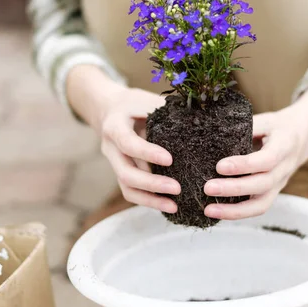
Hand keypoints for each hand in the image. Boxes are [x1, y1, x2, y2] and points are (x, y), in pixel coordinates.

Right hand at [66, 65, 179, 213]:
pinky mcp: (121, 173)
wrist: (109, 110)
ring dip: (150, 199)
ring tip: (174, 206)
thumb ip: (165, 112)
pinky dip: (149, 200)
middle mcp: (110, 148)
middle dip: (152, 184)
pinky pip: (131, 191)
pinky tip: (168, 205)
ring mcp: (114, 163)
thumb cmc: (133, 104)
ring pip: (127, 187)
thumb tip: (198, 121)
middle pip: (125, 173)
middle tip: (177, 188)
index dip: (147, 153)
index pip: (128, 143)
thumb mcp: (146, 100)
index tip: (170, 160)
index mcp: (114, 126)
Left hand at [203, 86, 307, 219]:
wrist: (301, 137)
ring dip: (234, 210)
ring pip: (260, 204)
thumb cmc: (277, 127)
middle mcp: (284, 168)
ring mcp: (279, 184)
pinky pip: (256, 208)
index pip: (267, 160)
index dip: (244, 165)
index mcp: (285, 145)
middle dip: (234, 189)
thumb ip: (244, 127)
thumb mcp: (265, 120)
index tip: (220, 166)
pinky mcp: (271, 193)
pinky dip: (236, 213)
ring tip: (209, 210)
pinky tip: (217, 212)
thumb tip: (214, 133)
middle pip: (262, 185)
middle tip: (208, 188)